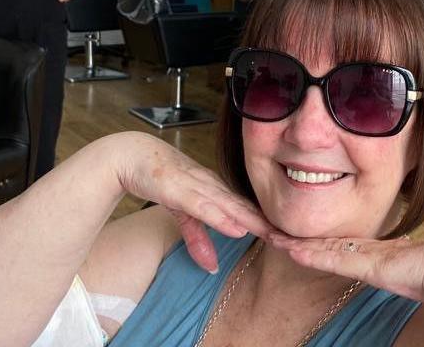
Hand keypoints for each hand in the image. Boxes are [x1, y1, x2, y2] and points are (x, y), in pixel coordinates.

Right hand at [111, 132, 276, 272]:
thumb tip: (211, 267)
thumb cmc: (159, 177)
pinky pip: (202, 205)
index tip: (289, 235)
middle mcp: (211, 185)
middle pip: (245, 207)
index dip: (267, 221)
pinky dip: (220, 217)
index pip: (246, 207)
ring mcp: (196, 185)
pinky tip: (236, 227)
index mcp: (215, 188)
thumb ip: (196, 238)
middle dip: (268, 223)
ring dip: (252, 221)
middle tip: (293, 238)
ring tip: (274, 235)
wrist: (130, 155)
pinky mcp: (178, 189)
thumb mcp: (181, 212)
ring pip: (230, 205)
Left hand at [268, 233, 423, 303]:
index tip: (303, 242)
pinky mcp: (372, 264)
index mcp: (385, 257)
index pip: (345, 249)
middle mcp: (374, 252)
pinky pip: (334, 259)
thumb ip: (420, 276)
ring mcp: (372, 256)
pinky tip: (293, 251)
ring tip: (273, 238)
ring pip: (325, 248)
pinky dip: (312, 255)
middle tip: (276, 233)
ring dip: (299, 245)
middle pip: (329, 244)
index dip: (322, 245)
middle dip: (303, 240)